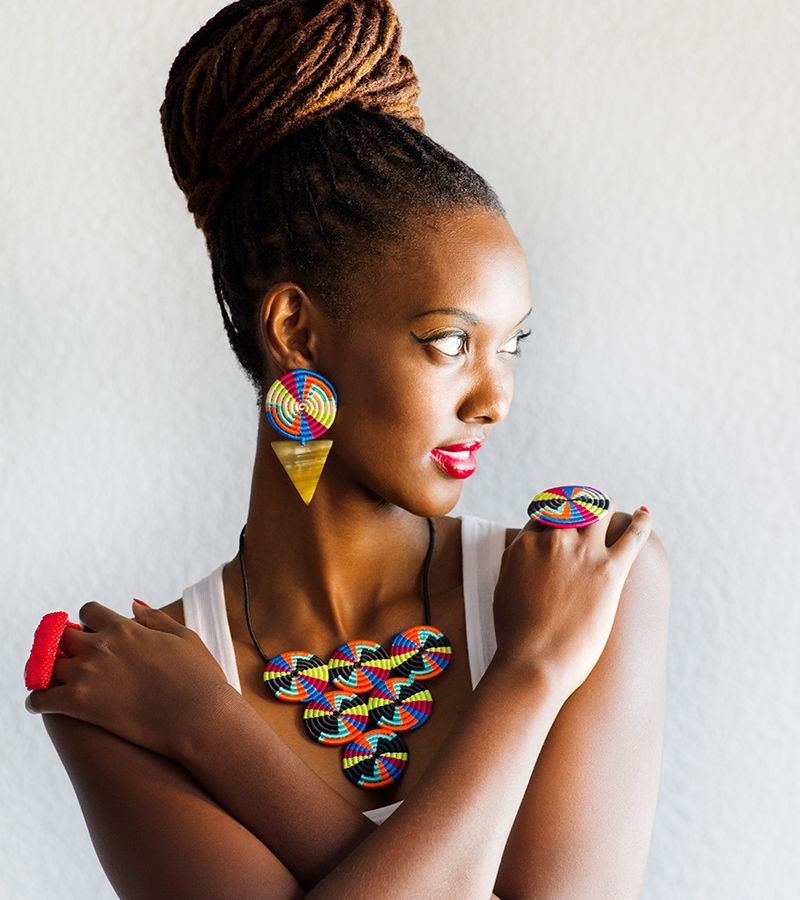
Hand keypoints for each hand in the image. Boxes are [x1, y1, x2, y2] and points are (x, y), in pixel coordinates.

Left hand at [25, 601, 234, 759]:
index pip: (88, 611)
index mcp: (125, 628)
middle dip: (63, 644)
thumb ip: (156, 618)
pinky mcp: (79, 703)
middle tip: (68, 658)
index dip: (87, 622)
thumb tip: (132, 605)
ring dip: (47, 671)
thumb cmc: (199, 677)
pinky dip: (36, 701)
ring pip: (47, 664)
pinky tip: (41, 705)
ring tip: (52, 682)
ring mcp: (88, 673)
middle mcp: (101, 645)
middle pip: (61, 635)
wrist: (198, 716)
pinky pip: (40, 699)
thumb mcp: (184, 637)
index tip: (90, 634)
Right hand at [492, 499, 651, 697]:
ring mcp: (583, 552)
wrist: (534, 662)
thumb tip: (522, 554)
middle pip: (570, 505)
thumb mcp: (503, 589)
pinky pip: (633, 535)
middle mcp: (554, 540)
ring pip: (600, 509)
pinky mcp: (611, 570)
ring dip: (605, 506)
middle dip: (578, 504)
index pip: (542, 514)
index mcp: (525, 544)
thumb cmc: (515, 636)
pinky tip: (644, 515)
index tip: (560, 518)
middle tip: (586, 507)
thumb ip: (514, 564)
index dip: (552, 515)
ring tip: (612, 508)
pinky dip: (641, 521)